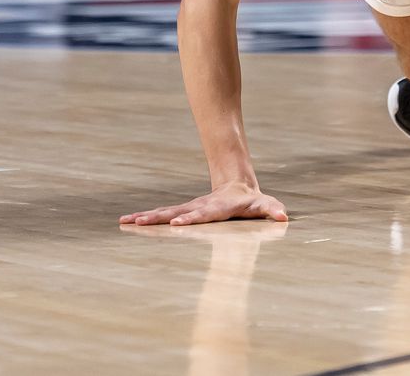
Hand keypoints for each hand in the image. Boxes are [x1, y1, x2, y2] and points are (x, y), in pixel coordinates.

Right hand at [119, 182, 288, 225]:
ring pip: (165, 212)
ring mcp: (189, 207)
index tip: (177, 222)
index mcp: (217, 207)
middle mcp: (199, 206)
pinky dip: (145, 217)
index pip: (203, 214)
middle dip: (160, 217)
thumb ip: (273, 210)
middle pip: (177, 211)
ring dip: (147, 217)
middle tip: (141, 221)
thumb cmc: (253, 202)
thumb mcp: (265, 205)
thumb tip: (283, 217)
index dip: (191, 218)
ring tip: (126, 221)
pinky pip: (161, 214)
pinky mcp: (182, 211)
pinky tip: (126, 221)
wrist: (238, 186)